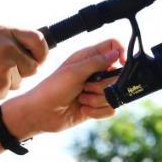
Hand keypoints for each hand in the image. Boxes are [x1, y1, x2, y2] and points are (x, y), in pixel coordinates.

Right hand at [0, 26, 48, 98]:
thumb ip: (5, 39)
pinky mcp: (0, 84)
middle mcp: (8, 46)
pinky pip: (6, 92)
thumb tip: (28, 45)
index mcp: (5, 31)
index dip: (41, 53)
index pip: (39, 40)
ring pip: (19, 82)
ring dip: (6, 83)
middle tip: (2, 73)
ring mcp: (5, 65)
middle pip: (33, 66)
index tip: (37, 60)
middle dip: (22, 73)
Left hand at [4, 38, 125, 136]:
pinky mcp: (96, 105)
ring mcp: (96, 89)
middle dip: (103, 85)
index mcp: (88, 58)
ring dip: (98, 100)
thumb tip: (117, 54)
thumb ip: (96, 62)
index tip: (121, 64)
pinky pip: (111, 109)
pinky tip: (84, 109)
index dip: (121, 53)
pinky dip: (98, 111)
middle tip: (86, 87)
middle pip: (118, 74)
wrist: (41, 114)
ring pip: (115, 93)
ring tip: (81, 99)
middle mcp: (95, 72)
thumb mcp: (74, 72)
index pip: (113, 47)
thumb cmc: (52, 89)